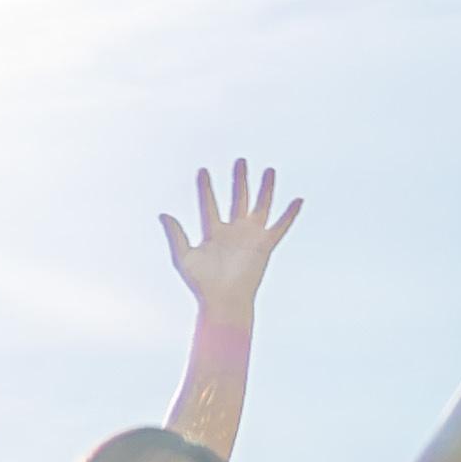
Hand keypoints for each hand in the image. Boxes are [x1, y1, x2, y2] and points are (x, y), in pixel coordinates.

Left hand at [164, 159, 301, 309]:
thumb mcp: (183, 256)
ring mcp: (250, 237)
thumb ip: (176, 234)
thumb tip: (163, 214)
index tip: (202, 170)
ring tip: (268, 170)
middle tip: (240, 161)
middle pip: (237, 199)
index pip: (209, 204)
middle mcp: (233, 231)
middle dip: (239, 180)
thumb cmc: (202, 284)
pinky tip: (298, 200)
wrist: (223, 300)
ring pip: (260, 206)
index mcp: (213, 233)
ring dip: (265, 189)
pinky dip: (290, 214)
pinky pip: (280, 226)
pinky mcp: (265, 245)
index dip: (205, 187)